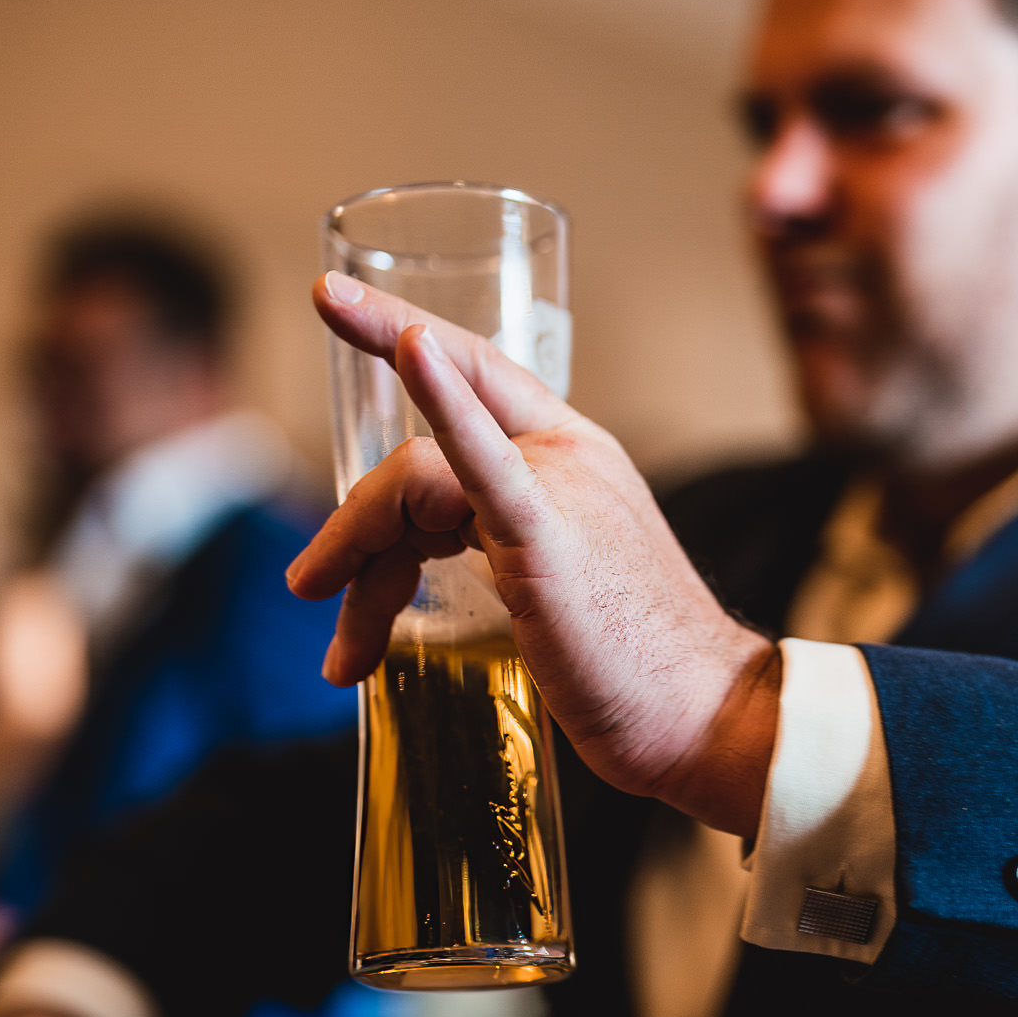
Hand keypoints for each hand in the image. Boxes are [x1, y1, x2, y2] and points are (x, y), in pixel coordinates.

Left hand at [289, 273, 782, 837]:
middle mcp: (567, 454)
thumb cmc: (639, 672)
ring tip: (341, 653)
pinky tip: (411, 348)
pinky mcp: (546, 536)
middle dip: (355, 511)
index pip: (476, 376)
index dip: (399, 331)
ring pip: (416, 483)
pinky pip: (482, 460)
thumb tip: (411, 573)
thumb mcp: (556, 589)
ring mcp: (559, 488)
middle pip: (424, 444)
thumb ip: (500, 551)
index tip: (334, 298)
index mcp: (575, 458)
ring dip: (358, 561)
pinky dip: (444, 400)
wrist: (710, 719)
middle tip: (307, 583)